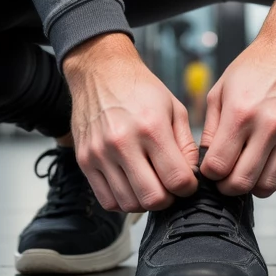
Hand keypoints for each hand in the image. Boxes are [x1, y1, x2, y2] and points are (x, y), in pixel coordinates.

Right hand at [62, 34, 198, 212]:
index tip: (187, 182)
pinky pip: (106, 200)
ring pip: (129, 204)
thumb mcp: (174, 108)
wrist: (100, 72)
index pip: (177, 179)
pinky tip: (131, 185)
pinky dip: (123, 201)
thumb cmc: (139, 88)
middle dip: (168, 199)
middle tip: (170, 187)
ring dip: (145, 201)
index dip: (188, 187)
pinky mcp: (84, 160)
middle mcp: (123, 142)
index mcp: (151, 126)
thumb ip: (186, 145)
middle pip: (153, 198)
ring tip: (150, 184)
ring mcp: (100, 153)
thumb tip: (191, 176)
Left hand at [201, 0, 275, 197]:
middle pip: (242, 182)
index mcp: (240, 113)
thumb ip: (210, 130)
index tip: (210, 169)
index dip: (209, 173)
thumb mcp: (220, 92)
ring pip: (268, 185)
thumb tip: (206, 161)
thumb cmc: (253, 67)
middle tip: (225, 178)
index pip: (218, 166)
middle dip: (227, 187)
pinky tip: (267, 170)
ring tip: (246, 172)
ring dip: (252, 187)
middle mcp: (267, 126)